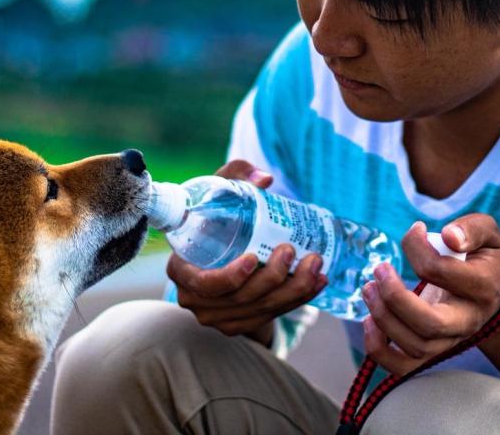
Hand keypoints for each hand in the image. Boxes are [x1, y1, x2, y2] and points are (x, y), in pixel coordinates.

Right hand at [166, 159, 327, 345]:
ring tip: (315, 264)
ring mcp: (219, 317)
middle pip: (240, 298)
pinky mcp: (242, 324)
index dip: (228, 276)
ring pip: (261, 309)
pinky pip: (271, 316)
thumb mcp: (217, 193)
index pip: (203, 283)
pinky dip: (297, 300)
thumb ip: (235, 176)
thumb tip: (264, 180)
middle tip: (292, 251)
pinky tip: (317, 282)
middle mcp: (197, 300)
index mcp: (182, 271)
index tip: (253, 257)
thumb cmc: (214, 217)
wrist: (217, 251)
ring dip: (293, 290)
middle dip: (273, 278)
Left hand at [361, 215, 499, 374]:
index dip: (417, 247)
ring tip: (369, 287)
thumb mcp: (487, 232)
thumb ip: (471, 229)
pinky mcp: (431, 350)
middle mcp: (468, 321)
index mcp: (484, 287)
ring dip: (383, 317)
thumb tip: (448, 236)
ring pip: (415, 347)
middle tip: (380, 269)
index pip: (441, 271)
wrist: (492, 288)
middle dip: (395, 297)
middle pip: (430, 324)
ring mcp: (449, 340)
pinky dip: (378, 349)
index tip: (415, 230)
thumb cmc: (482, 255)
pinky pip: (402, 367)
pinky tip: (368, 320)